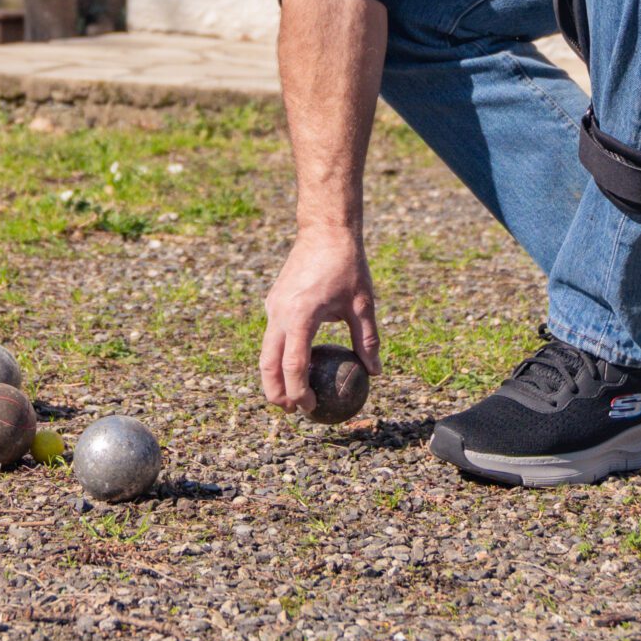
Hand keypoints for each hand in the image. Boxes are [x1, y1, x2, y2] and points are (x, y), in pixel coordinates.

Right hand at [260, 231, 379, 413]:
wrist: (324, 229)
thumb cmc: (347, 265)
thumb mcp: (363, 304)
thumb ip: (367, 340)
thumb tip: (375, 371)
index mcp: (301, 315)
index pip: (294, 365)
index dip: (299, 391)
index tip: (310, 407)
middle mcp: (279, 313)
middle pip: (267, 364)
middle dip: (276, 392)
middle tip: (293, 411)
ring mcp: (273, 307)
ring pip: (265, 351)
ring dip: (274, 376)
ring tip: (290, 396)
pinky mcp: (273, 302)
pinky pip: (271, 336)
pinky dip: (278, 356)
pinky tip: (297, 365)